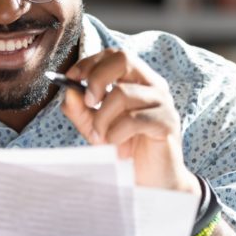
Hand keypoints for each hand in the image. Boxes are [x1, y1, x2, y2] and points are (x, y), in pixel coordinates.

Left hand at [60, 48, 199, 195]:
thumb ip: (79, 108)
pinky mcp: (167, 123)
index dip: (90, 62)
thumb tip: (68, 90)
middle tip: (88, 103)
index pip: (114, 55)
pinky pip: (133, 119)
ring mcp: (162, 103)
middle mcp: (153, 85)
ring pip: (122, 93)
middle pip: (122, 59)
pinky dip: (116, 133)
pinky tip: (115, 147)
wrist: (149, 181)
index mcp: (137, 80)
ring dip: (102, 118)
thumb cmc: (124, 149)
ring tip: (101, 138)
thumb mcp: (95, 126)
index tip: (71, 78)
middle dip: (96, 79)